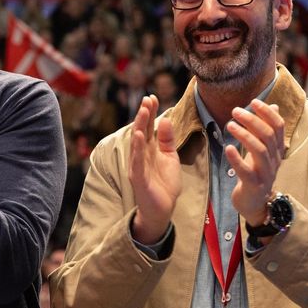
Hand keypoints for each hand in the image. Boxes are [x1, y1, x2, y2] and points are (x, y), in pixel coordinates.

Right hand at [129, 95, 180, 243]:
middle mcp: (141, 155)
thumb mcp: (170, 158)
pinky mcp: (139, 178)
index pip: (148, 127)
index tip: (152, 97)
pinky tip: (139, 136)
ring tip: (143, 111)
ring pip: (137, 143)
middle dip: (144, 115)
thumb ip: (167, 140)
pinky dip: (137, 148)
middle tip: (147, 99)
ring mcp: (138, 166)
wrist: (163, 209)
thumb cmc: (165, 184)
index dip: (150, 112)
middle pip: (141, 131)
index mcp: (149, 150)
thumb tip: (167, 120)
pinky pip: (137, 161)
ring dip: (140, 126)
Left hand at [224, 101, 283, 225]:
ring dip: (244, 135)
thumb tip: (274, 105)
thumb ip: (267, 129)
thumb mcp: (263, 149)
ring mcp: (265, 174)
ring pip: (259, 151)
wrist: (254, 203)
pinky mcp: (254, 185)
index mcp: (277, 150)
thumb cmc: (256, 172)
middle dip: (252, 120)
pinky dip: (236, 159)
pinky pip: (246, 171)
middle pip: (268, 136)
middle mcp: (274, 160)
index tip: (253, 101)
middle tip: (235, 111)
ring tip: (229, 125)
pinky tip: (227, 148)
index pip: (278, 127)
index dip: (267, 112)